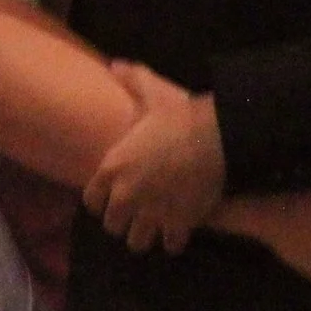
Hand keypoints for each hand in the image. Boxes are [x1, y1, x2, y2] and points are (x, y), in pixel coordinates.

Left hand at [86, 63, 224, 254]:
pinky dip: (175, 239)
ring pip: (137, 242)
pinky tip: (180, 228)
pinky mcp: (179, 224)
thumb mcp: (154, 94)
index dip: (100, 199)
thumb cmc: (181, 116)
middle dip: (123, 219)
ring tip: (155, 224)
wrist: (218, 138)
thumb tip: (114, 65)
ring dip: (145, 234)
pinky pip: (170, 245)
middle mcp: (127, 196)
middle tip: (136, 210)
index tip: (109, 196)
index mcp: (114, 167)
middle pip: (112, 225)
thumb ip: (132, 81)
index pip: (91, 200)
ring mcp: (153, 213)